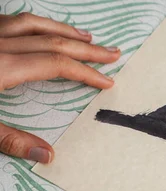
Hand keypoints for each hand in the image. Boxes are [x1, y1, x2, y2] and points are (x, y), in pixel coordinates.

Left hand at [0, 13, 119, 162]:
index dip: (85, 72)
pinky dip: (36, 23)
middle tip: (113, 53)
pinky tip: (43, 27)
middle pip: (53, 41)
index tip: (106, 81)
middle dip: (87, 49)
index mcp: (3, 67)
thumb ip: (10, 140)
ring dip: (65, 31)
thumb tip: (48, 155)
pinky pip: (12, 20)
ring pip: (34, 24)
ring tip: (87, 36)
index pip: (55, 64)